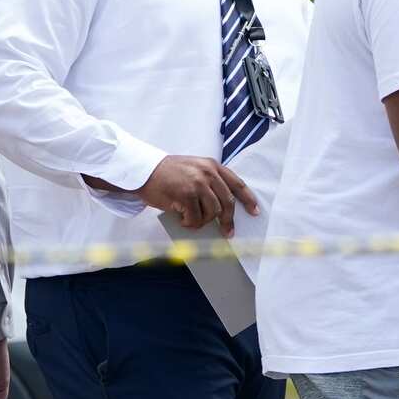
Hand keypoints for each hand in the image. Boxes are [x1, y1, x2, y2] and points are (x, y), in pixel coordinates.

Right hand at [137, 155, 259, 234]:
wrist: (143, 171)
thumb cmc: (168, 174)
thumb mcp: (194, 169)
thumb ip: (210, 181)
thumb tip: (224, 207)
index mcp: (212, 166)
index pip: (237, 184)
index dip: (248, 199)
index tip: (255, 212)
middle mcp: (208, 173)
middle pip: (227, 202)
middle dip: (228, 220)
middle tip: (227, 232)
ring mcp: (198, 183)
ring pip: (212, 212)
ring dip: (203, 221)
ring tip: (190, 219)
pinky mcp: (186, 195)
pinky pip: (196, 218)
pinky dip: (190, 223)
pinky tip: (182, 219)